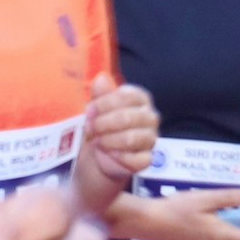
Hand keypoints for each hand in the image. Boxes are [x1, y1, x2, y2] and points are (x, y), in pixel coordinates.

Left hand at [75, 75, 159, 210]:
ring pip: (132, 138)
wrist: (93, 162)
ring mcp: (150, 139)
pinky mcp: (147, 160)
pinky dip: (118, 157)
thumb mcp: (94, 111)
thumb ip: (99, 95)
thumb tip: (102, 78)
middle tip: (90, 129)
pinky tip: (108, 155)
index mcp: (139, 100)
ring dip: (109, 140)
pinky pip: (137, 158)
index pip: (128, 96)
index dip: (105, 103)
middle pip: (128, 117)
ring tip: (97, 142)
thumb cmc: (97, 131)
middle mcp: (149, 117)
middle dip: (104, 123)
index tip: (89, 111)